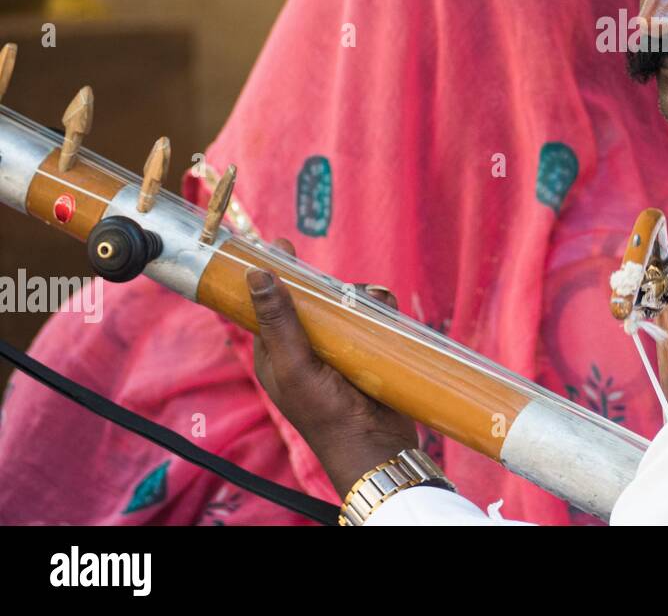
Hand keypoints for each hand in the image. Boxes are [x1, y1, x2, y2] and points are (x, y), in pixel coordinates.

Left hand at [247, 238, 419, 497]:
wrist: (377, 447)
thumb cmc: (326, 414)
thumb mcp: (295, 367)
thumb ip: (279, 322)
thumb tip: (257, 275)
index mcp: (278, 354)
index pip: (270, 305)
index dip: (274, 275)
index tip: (282, 245)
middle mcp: (307, 349)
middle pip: (312, 300)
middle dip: (328, 287)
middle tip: (341, 289)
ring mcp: (340, 351)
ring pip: (346, 306)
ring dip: (360, 298)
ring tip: (372, 303)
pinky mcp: (369, 353)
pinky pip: (373, 319)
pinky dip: (381, 309)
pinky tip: (387, 309)